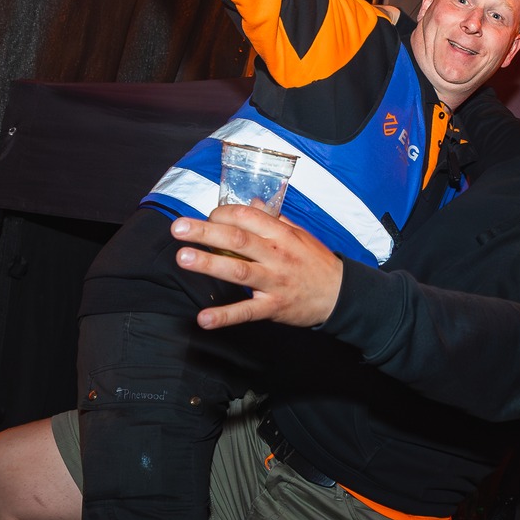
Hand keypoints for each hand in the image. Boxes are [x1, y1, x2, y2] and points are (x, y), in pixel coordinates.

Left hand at [172, 205, 343, 329]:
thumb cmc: (316, 262)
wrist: (341, 294)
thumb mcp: (299, 234)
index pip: (246, 216)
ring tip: (183, 258)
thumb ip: (274, 218)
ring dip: (209, 264)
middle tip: (178, 228)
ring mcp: (274, 281)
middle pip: (236, 239)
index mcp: (280, 233)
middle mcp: (276, 254)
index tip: (207, 217)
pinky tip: (203, 318)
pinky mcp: (274, 307)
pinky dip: (224, 316)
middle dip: (205, 232)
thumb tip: (252, 201)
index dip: (221, 214)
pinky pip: (246, 311)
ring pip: (238, 270)